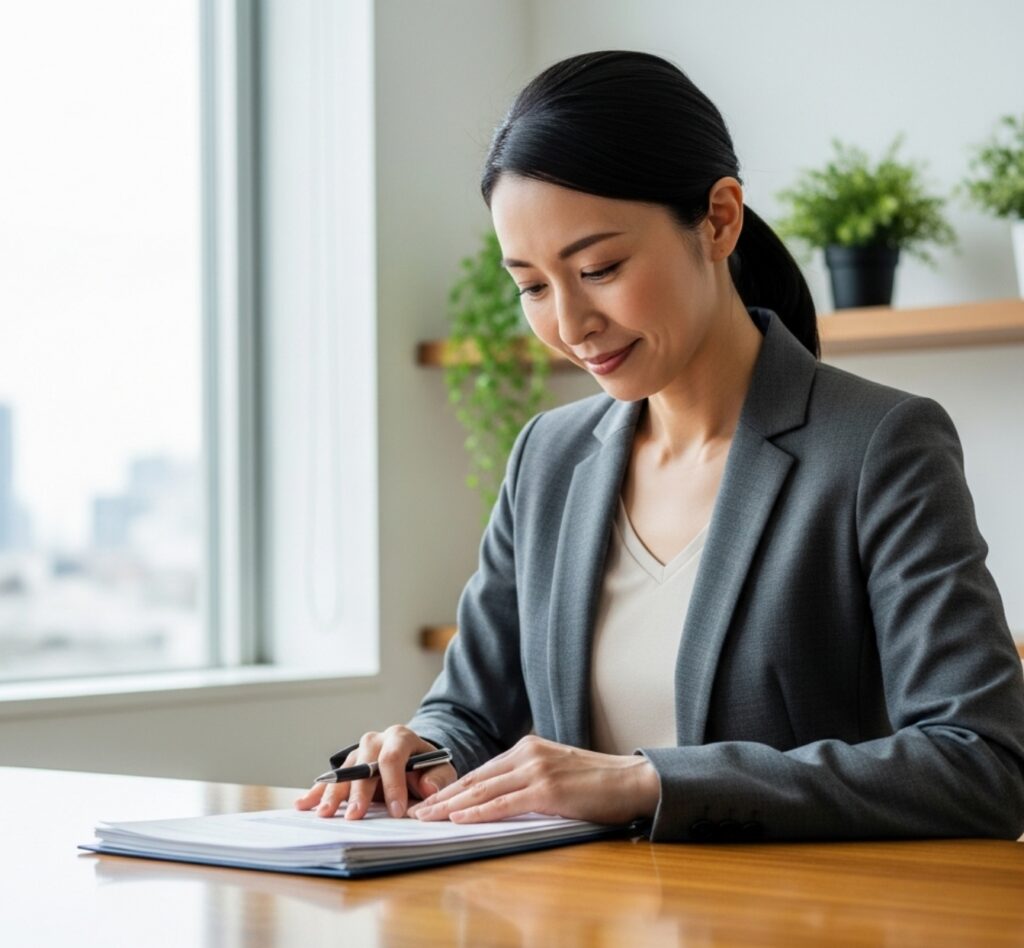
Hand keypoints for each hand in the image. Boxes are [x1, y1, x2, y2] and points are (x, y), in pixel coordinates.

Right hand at [293, 725, 456, 819]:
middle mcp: (376, 740)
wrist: (415, 759)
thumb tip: (428, 788)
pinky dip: (317, 792)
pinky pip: (330, 779)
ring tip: (324, 814)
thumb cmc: (428, 767)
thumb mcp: (441, 770)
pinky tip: (303, 804)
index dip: (393, 784)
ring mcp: (358, 753)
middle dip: (359, 791)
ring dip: (332, 793)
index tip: (397, 811)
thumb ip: (437, 778)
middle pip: (363, 763)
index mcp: (400, 737)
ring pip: (343, 771)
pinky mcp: (346, 767)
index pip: (393, 758)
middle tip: (356, 816)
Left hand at [406, 735, 659, 824]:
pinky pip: (505, 803)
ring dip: (451, 806)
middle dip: (442, 797)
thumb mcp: (556, 772)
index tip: (430, 800)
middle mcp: (527, 753)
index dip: (453, 787)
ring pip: (483, 791)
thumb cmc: (597, 783)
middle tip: (416, 811)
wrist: (632, 780)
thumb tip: (499, 800)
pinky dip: (479, 812)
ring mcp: (537, 770)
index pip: (482, 771)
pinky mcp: (547, 790)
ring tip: (428, 817)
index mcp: (528, 748)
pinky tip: (460, 819)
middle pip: (475, 779)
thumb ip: (527, 780)